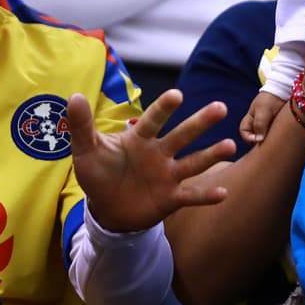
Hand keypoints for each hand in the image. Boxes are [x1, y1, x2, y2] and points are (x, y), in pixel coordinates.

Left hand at [68, 90, 235, 232]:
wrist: (106, 210)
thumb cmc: (98, 174)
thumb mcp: (86, 151)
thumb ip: (82, 126)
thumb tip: (73, 97)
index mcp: (140, 139)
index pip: (153, 120)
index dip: (164, 108)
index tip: (177, 95)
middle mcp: (159, 153)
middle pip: (182, 135)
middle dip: (200, 122)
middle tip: (220, 107)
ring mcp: (168, 175)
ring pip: (193, 162)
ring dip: (211, 154)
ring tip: (231, 145)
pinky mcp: (171, 198)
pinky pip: (191, 196)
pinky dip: (206, 195)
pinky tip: (223, 192)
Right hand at [239, 92, 284, 144]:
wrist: (285, 90)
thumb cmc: (271, 98)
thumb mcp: (263, 110)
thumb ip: (259, 124)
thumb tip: (259, 140)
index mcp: (250, 119)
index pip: (244, 133)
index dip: (248, 138)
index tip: (259, 140)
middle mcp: (257, 124)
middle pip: (255, 138)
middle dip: (260, 141)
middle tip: (269, 141)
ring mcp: (267, 125)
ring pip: (265, 137)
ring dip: (269, 139)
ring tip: (276, 137)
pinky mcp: (276, 126)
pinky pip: (274, 135)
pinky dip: (276, 136)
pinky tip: (281, 135)